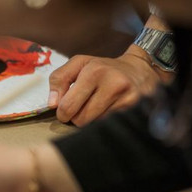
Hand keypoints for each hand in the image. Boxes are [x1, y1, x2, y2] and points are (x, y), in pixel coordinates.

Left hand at [48, 45, 171, 126]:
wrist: (139, 70)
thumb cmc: (103, 68)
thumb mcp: (79, 64)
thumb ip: (59, 79)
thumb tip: (52, 104)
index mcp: (95, 71)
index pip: (68, 106)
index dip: (63, 112)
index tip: (66, 109)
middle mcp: (114, 84)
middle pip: (81, 120)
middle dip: (76, 118)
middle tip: (81, 109)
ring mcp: (127, 98)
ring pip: (95, 126)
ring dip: (91, 121)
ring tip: (96, 108)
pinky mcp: (136, 109)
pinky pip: (109, 126)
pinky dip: (105, 122)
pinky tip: (108, 111)